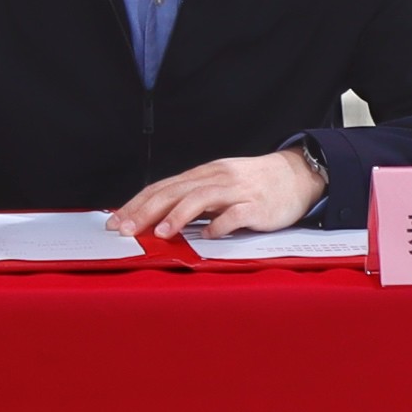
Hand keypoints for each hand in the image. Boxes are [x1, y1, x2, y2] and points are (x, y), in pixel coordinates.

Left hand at [112, 150, 328, 240]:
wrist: (296, 174)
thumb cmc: (253, 185)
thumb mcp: (219, 186)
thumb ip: (193, 200)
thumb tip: (157, 219)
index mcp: (203, 175)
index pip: (162, 187)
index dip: (137, 203)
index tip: (116, 221)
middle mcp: (215, 178)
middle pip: (174, 191)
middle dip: (146, 210)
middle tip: (125, 229)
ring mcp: (237, 190)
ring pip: (201, 198)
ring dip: (177, 215)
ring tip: (159, 233)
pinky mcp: (257, 205)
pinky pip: (236, 214)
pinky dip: (220, 224)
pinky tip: (208, 236)